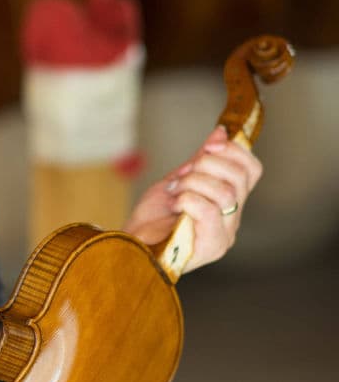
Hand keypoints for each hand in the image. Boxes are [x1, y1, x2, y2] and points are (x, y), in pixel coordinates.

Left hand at [123, 126, 262, 271]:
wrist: (131, 243)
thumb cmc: (153, 218)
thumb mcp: (180, 179)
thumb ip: (202, 159)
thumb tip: (222, 133)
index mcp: (230, 203)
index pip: (251, 170)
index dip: (233, 150)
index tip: (209, 145)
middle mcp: (233, 221)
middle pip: (239, 178)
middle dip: (205, 165)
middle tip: (181, 175)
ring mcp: (224, 236)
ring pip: (225, 193)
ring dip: (192, 183)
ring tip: (174, 190)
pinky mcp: (211, 247)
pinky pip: (209, 211)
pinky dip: (187, 199)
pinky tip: (173, 204)